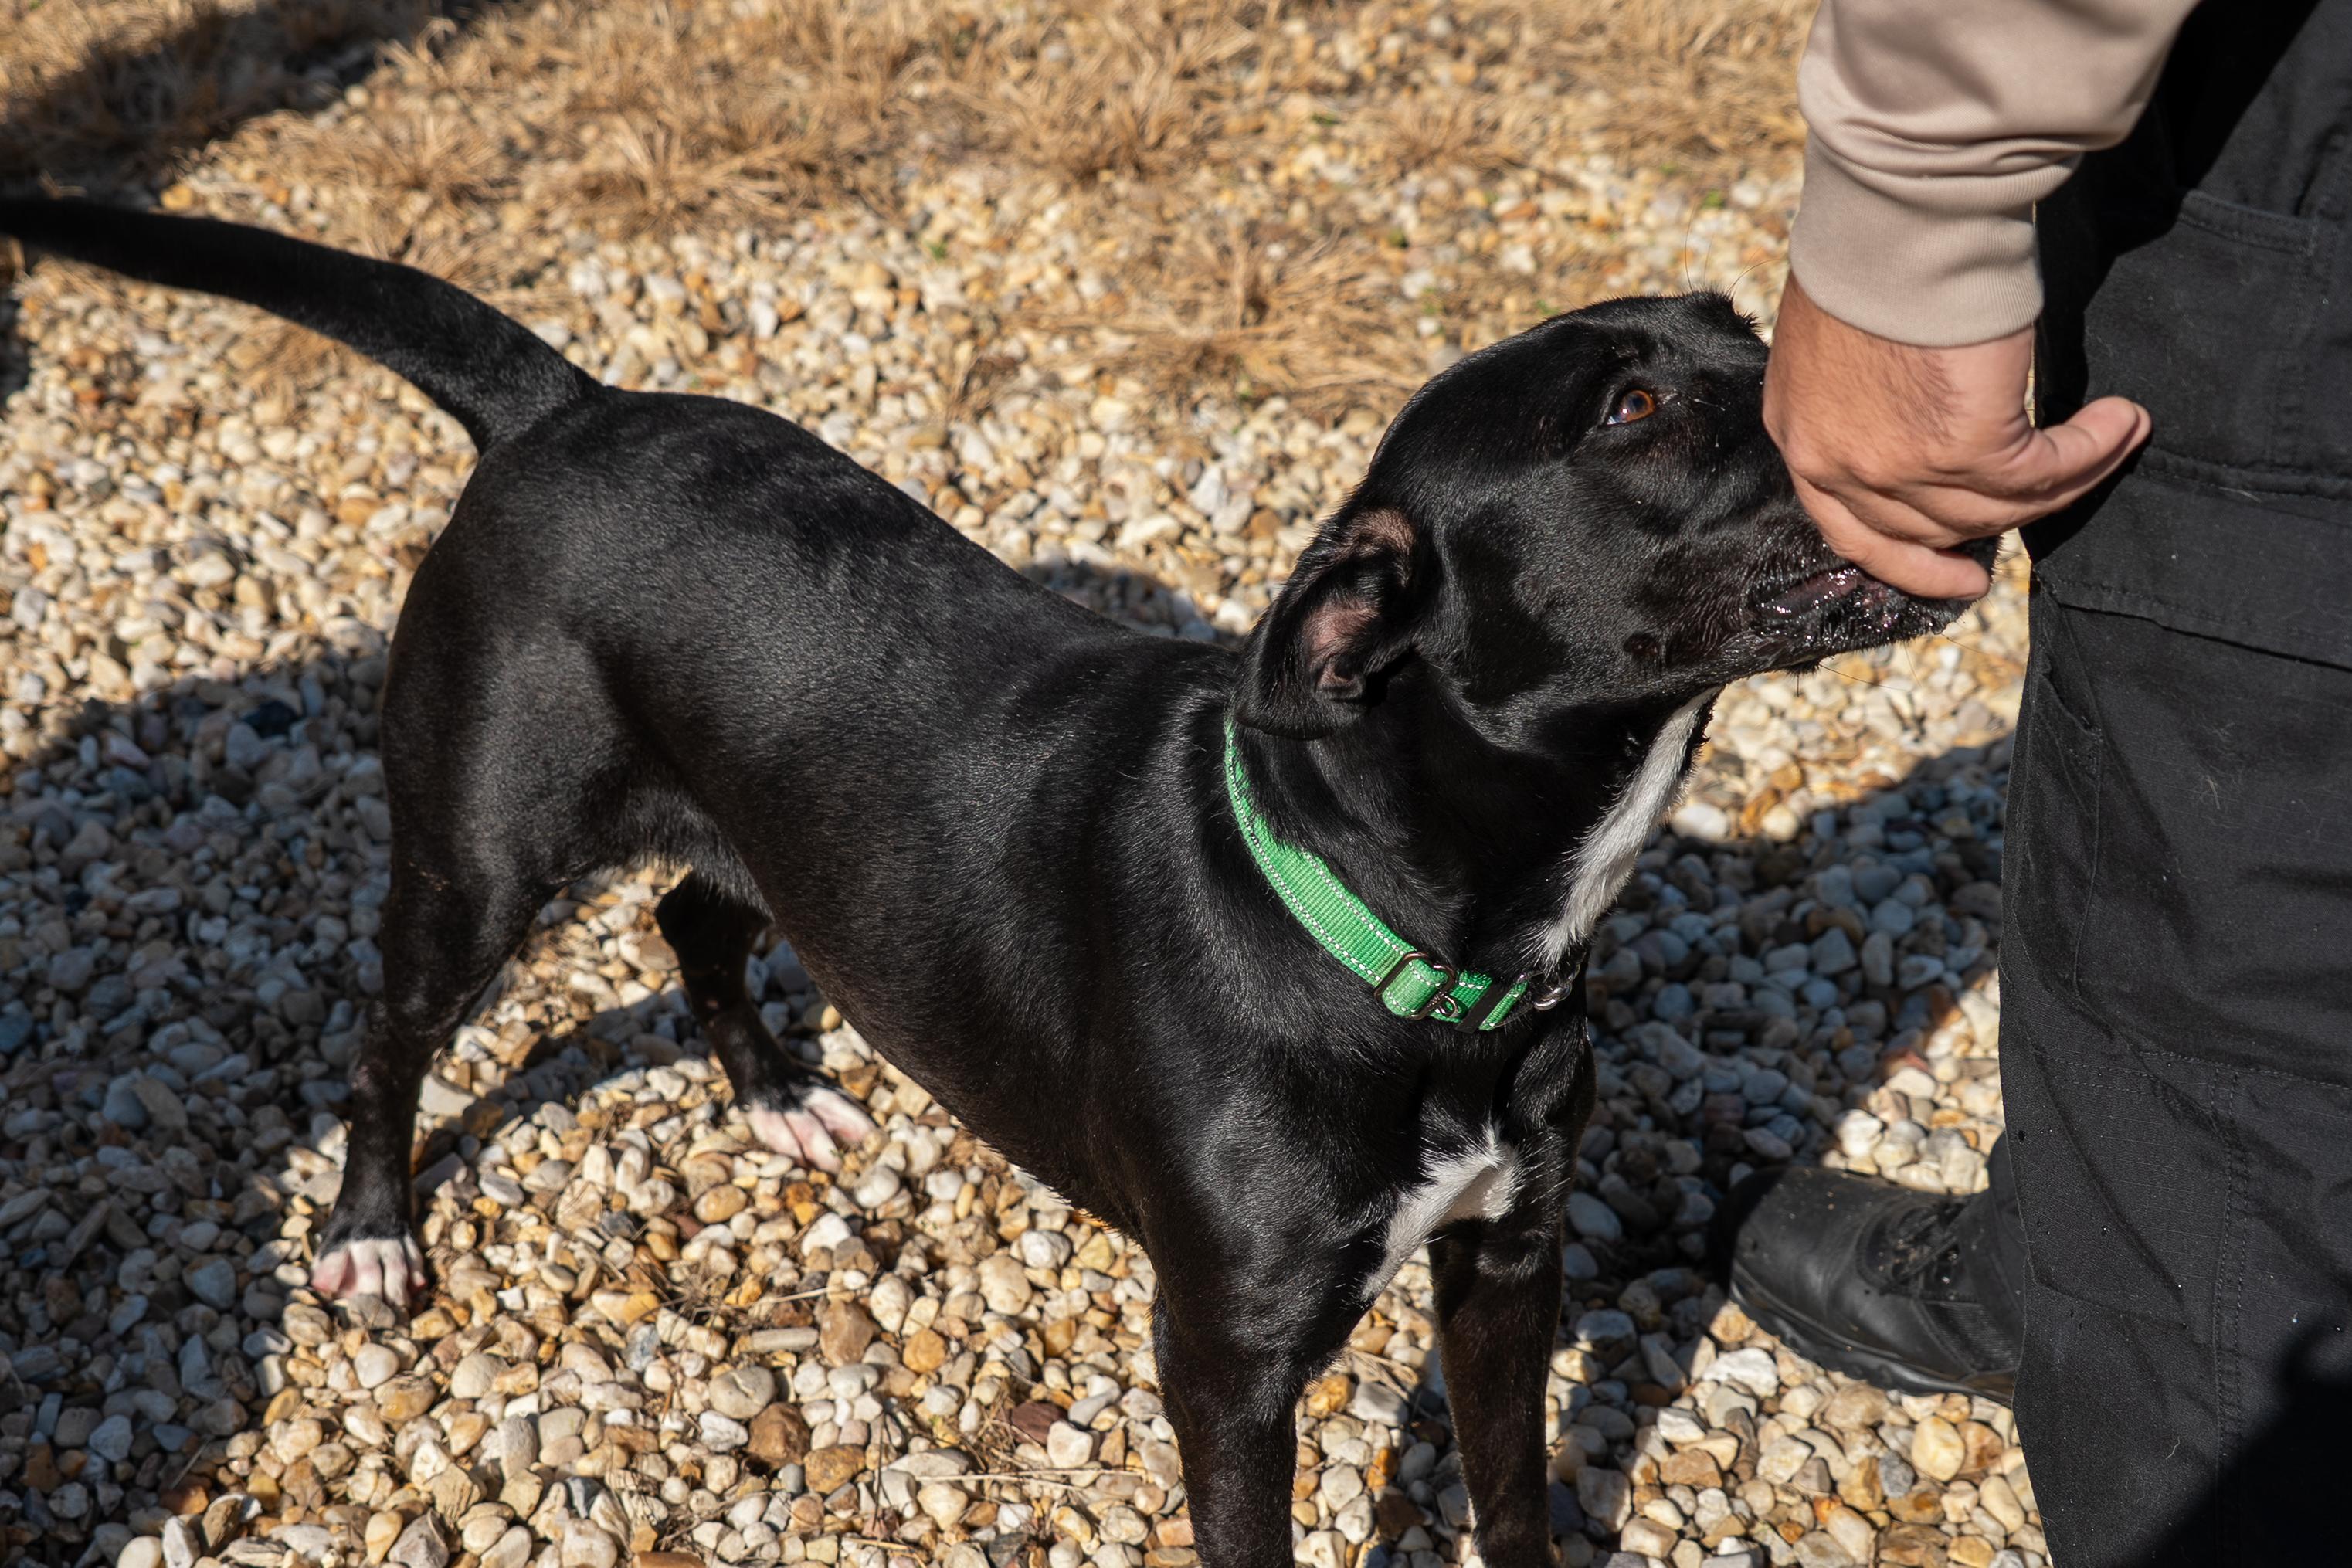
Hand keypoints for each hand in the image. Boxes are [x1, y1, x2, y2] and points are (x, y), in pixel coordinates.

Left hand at [1762, 276, 2152, 598]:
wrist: (1894, 211)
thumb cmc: (1872, 247)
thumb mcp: (1834, 339)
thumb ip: (1858, 394)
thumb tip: (1908, 415)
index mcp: (1800, 435)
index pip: (1849, 528)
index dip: (1906, 559)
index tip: (1954, 573)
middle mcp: (1836, 464)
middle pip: (1926, 529)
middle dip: (1989, 533)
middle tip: (2031, 535)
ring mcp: (1894, 464)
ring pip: (1992, 508)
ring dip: (2065, 481)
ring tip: (2113, 439)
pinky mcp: (1961, 446)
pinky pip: (2040, 474)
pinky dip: (2089, 453)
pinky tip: (2120, 423)